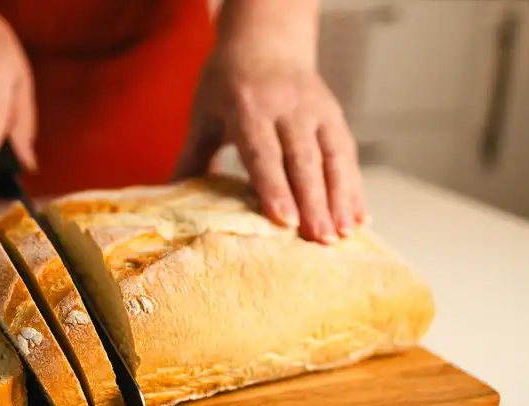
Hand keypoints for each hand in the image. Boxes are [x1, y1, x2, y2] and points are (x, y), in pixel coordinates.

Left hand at [175, 53, 365, 242]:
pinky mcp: (335, 115)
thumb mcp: (205, 114)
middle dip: (314, 202)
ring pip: (333, 157)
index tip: (285, 221)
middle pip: (303, 160)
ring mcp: (316, 110)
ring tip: (343, 235)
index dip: (275, 187)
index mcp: (248, 107)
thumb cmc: (227, 86)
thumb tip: (170, 199)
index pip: (264, 152)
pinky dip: (355, 186)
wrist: (265, 42)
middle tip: (321, 240)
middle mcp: (287, 107)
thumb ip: (193, 156)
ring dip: (341, 198)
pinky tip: (358, 218)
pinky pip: (348, 154)